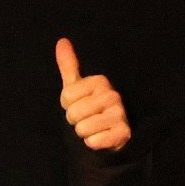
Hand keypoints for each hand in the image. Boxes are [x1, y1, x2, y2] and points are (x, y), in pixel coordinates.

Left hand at [55, 37, 130, 153]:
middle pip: (73, 113)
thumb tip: (61, 41)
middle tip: (87, 120)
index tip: (80, 106)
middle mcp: (112, 95)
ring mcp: (120, 114)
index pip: (65, 97)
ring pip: (82, 128)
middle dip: (75, 122)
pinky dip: (93, 144)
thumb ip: (69, 66)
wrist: (109, 136)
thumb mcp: (76, 88)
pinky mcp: (123, 133)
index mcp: (100, 81)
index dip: (68, 106)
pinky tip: (101, 139)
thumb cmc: (90, 110)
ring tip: (94, 129)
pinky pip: (94, 141)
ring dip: (84, 134)